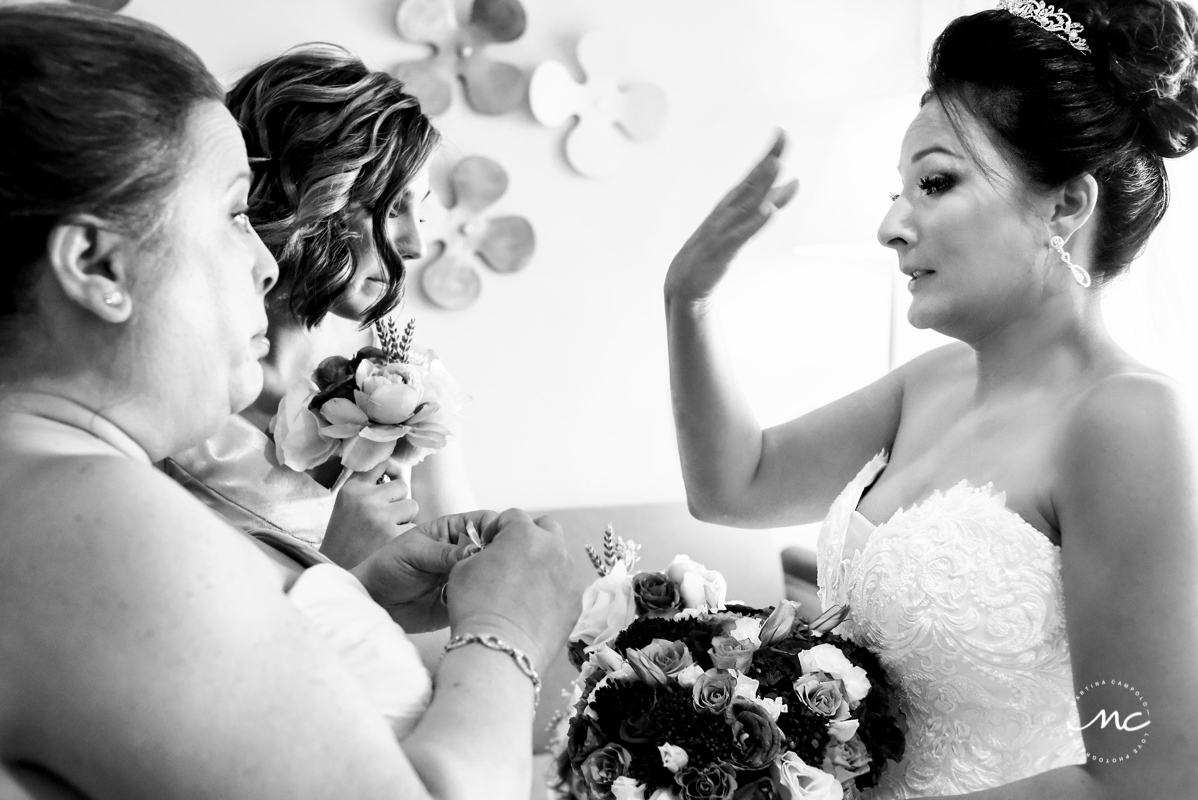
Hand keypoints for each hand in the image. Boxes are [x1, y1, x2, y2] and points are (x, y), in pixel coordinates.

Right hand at [320, 462, 417, 568]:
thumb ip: (368, 489)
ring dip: (405, 519)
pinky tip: (390, 547)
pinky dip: (407, 537)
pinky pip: (415, 528)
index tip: (393, 477)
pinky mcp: (395, 538)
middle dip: (398, 501)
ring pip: (412, 506)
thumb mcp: (347, 507)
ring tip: (385, 534)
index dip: (392, 468)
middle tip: (382, 520)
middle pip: (402, 486)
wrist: (338, 576)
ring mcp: (381, 518)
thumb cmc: (345, 541)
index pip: (381, 463)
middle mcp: (366, 499)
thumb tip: (398, 472)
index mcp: (351, 489)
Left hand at [352, 509, 494, 632]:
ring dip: (488, 580)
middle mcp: (462, 553)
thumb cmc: (386, 568)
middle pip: (493, 548)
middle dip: (495, 556)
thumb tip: (476, 552)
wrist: (373, 602)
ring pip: (490, 575)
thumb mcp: (413, 552)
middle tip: (486, 568)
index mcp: (452, 531)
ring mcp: (464, 576)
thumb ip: (443, 553)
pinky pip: (479, 599)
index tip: (494, 541)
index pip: (483, 522)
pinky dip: (480, 600)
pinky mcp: (462, 600)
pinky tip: (471, 602)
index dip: (494, 527)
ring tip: (477, 587)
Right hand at [446, 508, 584, 672]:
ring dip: (542, 563)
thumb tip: (489, 555)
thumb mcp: (463, 568)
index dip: (497, 528)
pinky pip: (564, 586)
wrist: (499, 649)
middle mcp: (553, 549)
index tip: (489, 544)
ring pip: (558, 558)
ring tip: (522, 587)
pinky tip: (533, 607)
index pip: (512, 516)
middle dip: (529, 536)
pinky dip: (551, 590)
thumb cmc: (476, 607)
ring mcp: (568, 576)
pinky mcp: (575, 602)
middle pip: (546, 528)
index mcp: (524, 534)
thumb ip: (480, 551)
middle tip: (512, 557)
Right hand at [664, 130, 799, 304]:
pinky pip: (740, 235)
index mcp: (732, 203)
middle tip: (782, 137)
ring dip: (760, 185)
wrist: (683, 281)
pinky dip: (754, 223)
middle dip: (766, 161)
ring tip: (775, 165)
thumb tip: (794, 183)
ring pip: (745, 204)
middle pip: (750, 183)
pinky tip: (768, 211)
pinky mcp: (721, 251)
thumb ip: (770, 202)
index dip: (769, 154)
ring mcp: (722, 229)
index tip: (782, 132)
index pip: (754, 175)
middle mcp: (727, 211)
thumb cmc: (714, 249)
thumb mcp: (747, 221)